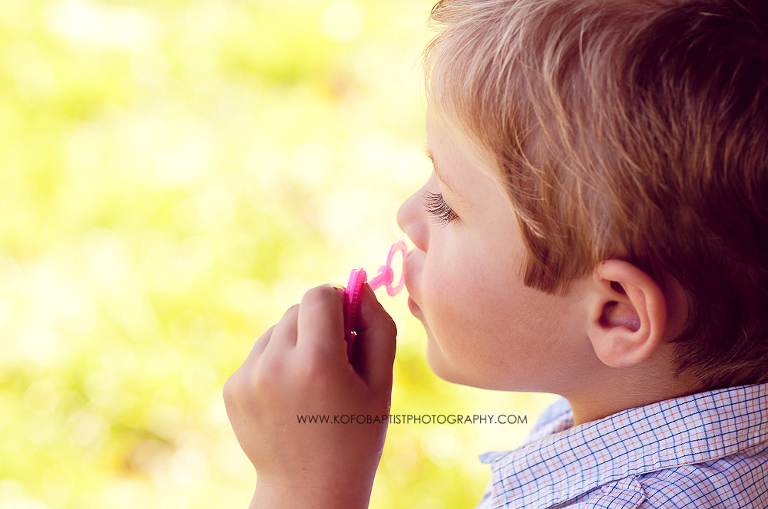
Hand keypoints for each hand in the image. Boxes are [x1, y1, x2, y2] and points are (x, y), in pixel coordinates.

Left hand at [223, 284, 396, 508]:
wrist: (309, 489)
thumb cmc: (355, 434)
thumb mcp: (381, 382)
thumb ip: (377, 326)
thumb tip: (360, 286)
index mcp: (316, 364)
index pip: (321, 295)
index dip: (340, 304)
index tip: (349, 328)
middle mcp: (275, 365)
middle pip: (298, 308)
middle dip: (319, 324)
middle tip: (335, 361)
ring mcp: (248, 378)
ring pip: (277, 328)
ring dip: (297, 342)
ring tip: (312, 384)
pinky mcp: (232, 388)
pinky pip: (261, 352)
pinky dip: (277, 362)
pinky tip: (291, 397)